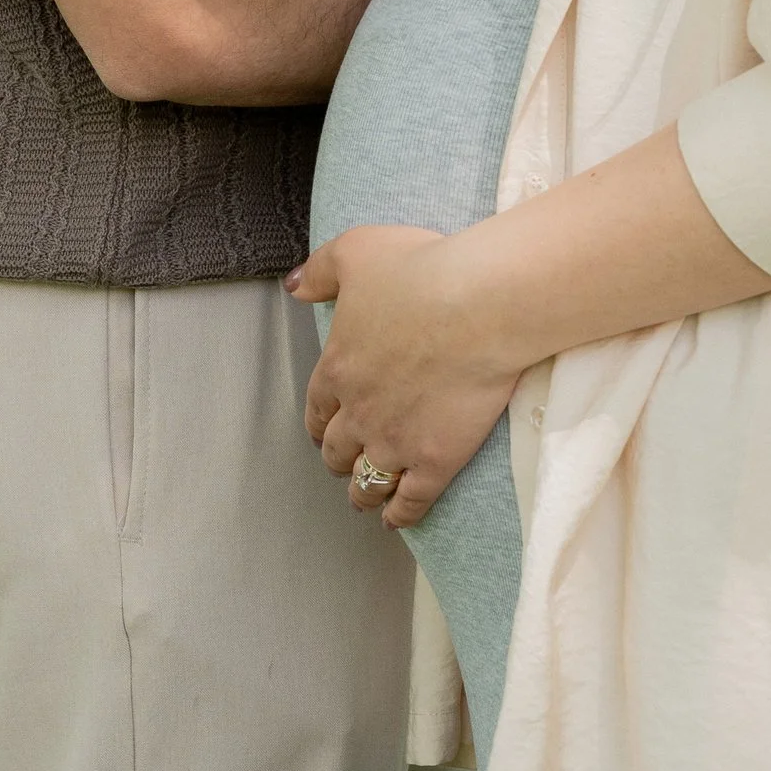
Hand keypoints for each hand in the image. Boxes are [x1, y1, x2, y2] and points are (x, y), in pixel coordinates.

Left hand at [290, 226, 520, 527]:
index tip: (324, 428)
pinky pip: (410, 501)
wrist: (477, 306)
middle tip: (346, 460)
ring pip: (366, 483)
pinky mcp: (433, 462)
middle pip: (337, 451)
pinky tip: (397, 519)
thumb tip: (294, 287)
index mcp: (337, 367)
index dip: (319, 421)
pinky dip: (399, 514)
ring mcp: (395, 442)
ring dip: (362, 492)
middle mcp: (358, 412)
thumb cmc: (420, 271)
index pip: (316, 408)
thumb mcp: (357, 251)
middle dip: (339, 457)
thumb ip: (321, 271)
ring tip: (367, 499)